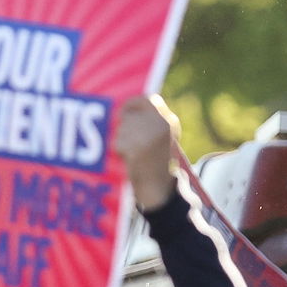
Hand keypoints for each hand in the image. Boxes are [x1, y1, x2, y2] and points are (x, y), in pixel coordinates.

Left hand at [114, 95, 179, 211]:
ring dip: (120, 140)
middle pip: (129, 116)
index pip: (147, 99)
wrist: (159, 186)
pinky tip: (129, 158)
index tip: (122, 113)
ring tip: (133, 152)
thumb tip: (124, 108)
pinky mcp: (138, 148)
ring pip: (121, 129)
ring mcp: (150, 135)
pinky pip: (118, 142)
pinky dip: (118, 150)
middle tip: (128, 141)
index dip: (131, 105)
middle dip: (123, 128)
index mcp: (168, 120)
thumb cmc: (156, 161)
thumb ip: (150, 120)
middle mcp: (161, 124)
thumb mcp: (163, 135)